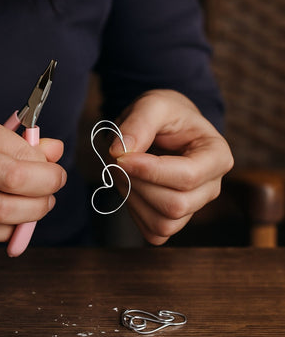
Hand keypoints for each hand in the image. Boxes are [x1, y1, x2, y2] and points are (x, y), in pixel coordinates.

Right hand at [0, 108, 65, 241]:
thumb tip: (56, 149)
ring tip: (41, 205)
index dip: (46, 166)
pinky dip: (9, 230)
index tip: (54, 171)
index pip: (20, 150)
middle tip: (55, 187)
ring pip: (0, 210)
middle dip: (47, 186)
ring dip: (33, 212)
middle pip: (14, 178)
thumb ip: (18, 142)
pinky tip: (16, 221)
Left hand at [109, 90, 233, 244]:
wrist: (166, 130)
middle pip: (176, 205)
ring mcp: (194, 207)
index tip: (120, 157)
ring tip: (125, 172)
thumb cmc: (165, 116)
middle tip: (119, 161)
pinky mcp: (175, 220)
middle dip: (138, 185)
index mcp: (216, 156)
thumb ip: (139, 123)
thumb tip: (119, 153)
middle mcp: (211, 186)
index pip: (188, 177)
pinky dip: (135, 212)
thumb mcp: (153, 104)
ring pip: (163, 223)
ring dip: (134, 199)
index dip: (150, 171)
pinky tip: (132, 188)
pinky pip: (154, 232)